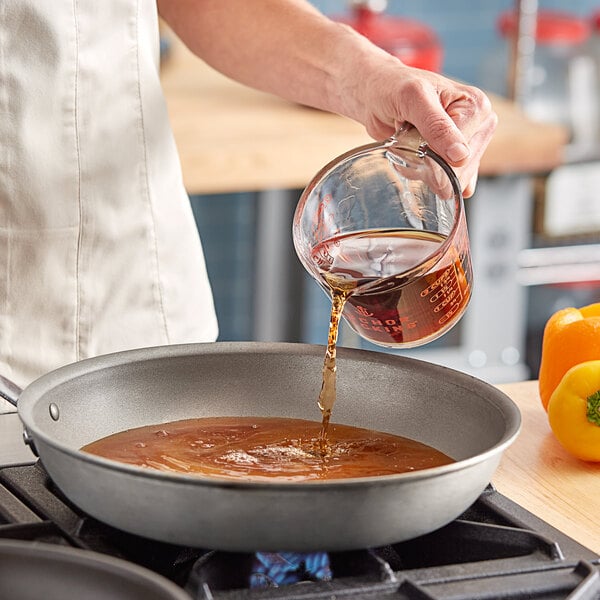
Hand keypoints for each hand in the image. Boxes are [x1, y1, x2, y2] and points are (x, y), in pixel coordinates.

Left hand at [341, 46, 497, 197]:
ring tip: (409, 144)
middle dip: (427, 164)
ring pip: (447, 181)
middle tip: (408, 140)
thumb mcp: (413, 99)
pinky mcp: (452, 158)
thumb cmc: (393, 87)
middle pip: (458, 172)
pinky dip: (421, 174)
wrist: (376, 93)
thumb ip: (437, 126)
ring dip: (420, 169)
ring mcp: (466, 145)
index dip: (434, 158)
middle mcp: (479, 126)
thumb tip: (461, 156)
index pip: (463, 155)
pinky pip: (442, 183)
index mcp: (477, 107)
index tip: (413, 139)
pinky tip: (412, 157)